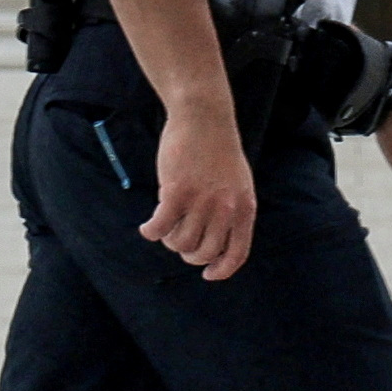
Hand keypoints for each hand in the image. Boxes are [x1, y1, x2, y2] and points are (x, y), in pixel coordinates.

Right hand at [139, 105, 258, 281]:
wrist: (204, 116)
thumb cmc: (218, 149)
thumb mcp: (237, 183)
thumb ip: (230, 212)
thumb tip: (213, 246)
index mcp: (244, 208)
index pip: (237, 254)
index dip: (221, 270)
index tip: (207, 274)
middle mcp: (226, 209)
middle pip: (202, 253)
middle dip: (188, 253)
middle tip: (179, 240)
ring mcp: (202, 201)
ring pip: (180, 243)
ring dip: (169, 240)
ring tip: (165, 226)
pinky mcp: (177, 191)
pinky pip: (160, 227)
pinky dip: (151, 231)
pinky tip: (147, 227)